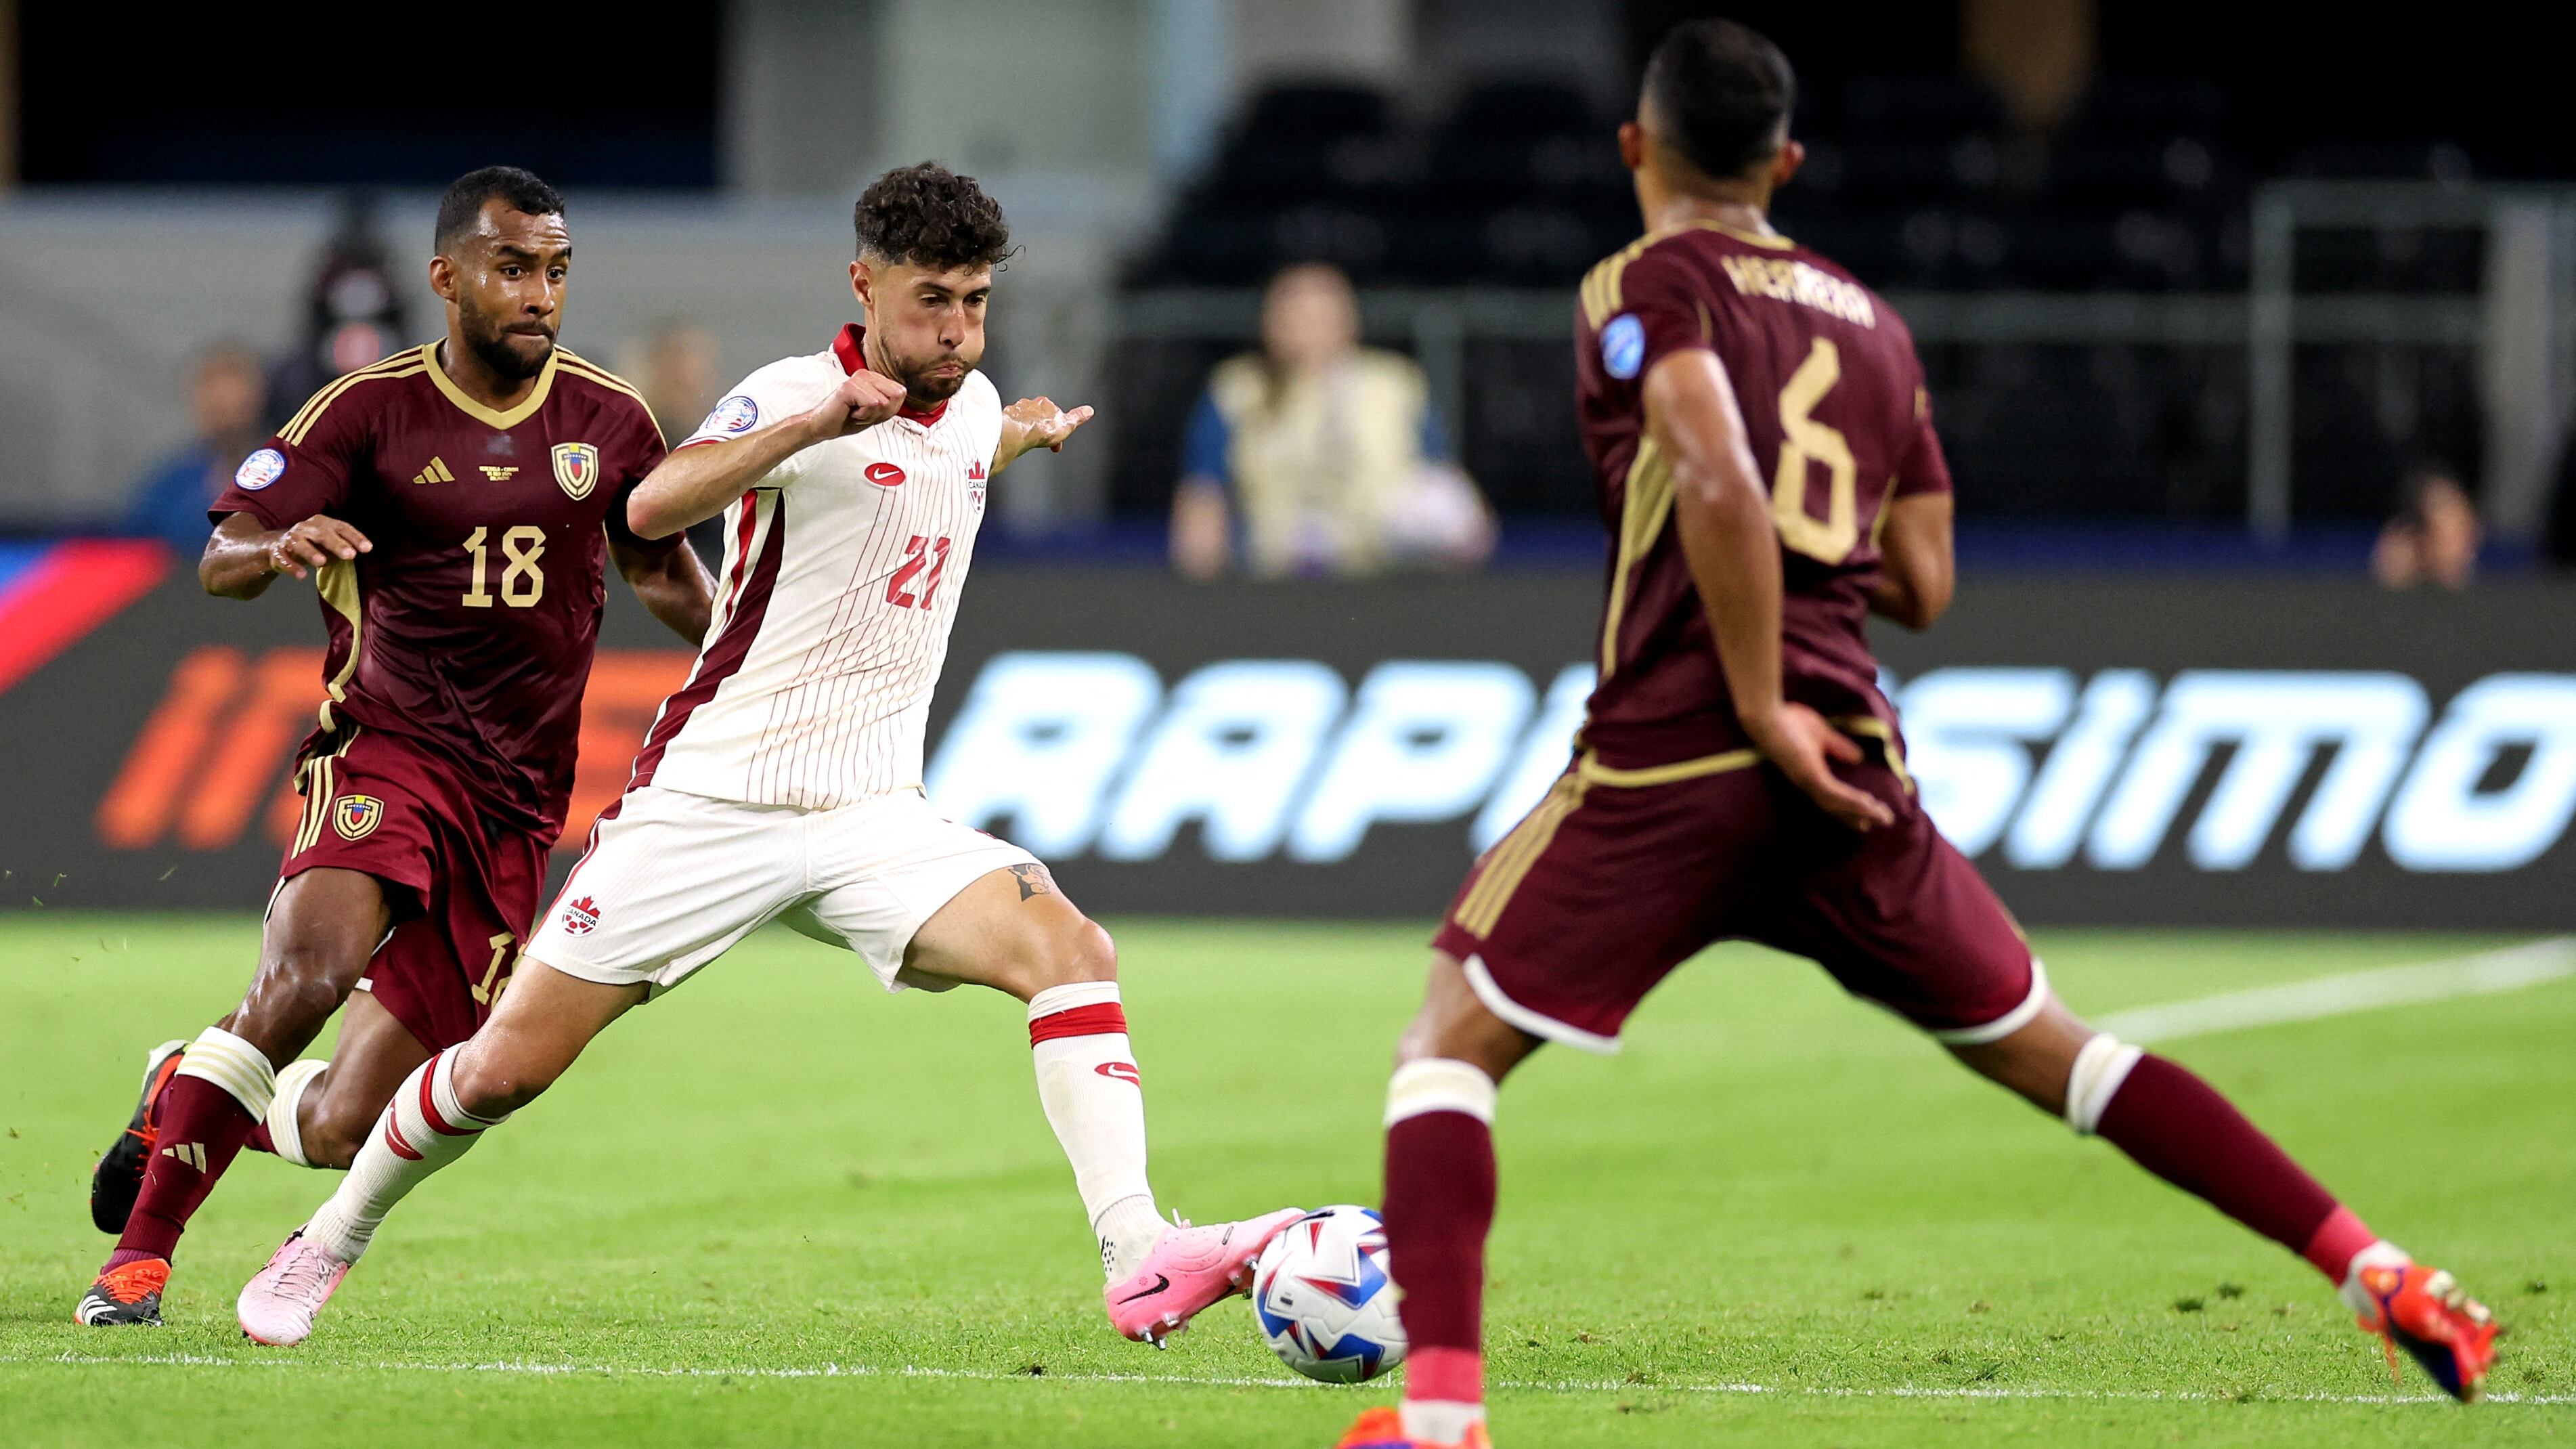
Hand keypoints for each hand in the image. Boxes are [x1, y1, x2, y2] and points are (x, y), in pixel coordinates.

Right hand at [266, 515, 371, 579]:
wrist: (276, 545)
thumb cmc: (311, 543)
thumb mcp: (328, 541)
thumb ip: (344, 545)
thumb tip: (365, 551)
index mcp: (322, 523)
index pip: (341, 527)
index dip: (354, 536)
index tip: (367, 548)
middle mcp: (306, 528)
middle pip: (322, 533)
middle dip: (336, 543)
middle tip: (350, 555)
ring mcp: (291, 539)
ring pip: (299, 543)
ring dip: (311, 552)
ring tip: (322, 562)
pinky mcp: (278, 552)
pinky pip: (284, 559)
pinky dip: (292, 567)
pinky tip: (302, 575)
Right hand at [806, 370, 909, 439]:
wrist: (825, 426)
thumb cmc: (849, 419)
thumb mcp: (879, 414)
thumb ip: (894, 403)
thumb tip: (900, 391)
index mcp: (875, 378)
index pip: (900, 393)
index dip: (888, 409)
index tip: (870, 411)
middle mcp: (867, 374)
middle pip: (895, 396)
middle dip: (881, 412)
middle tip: (862, 412)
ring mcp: (857, 379)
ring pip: (883, 402)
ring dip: (870, 414)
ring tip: (855, 412)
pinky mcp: (849, 387)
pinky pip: (871, 404)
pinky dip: (863, 415)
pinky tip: (851, 412)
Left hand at [1004, 395, 1093, 455]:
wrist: (1019, 432)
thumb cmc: (1041, 429)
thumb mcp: (1067, 425)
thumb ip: (1077, 417)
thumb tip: (1089, 410)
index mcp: (1047, 404)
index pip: (1055, 414)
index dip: (1056, 429)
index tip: (1056, 441)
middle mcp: (1031, 404)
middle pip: (1039, 415)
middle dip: (1041, 427)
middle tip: (1042, 441)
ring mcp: (1018, 410)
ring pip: (1025, 418)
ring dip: (1028, 428)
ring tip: (1029, 441)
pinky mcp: (1007, 418)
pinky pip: (1012, 423)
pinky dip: (1016, 430)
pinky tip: (1017, 439)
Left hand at [1747, 701, 1894, 831]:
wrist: (1767, 714)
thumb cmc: (1788, 720)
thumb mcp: (1822, 734)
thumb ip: (1839, 746)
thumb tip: (1858, 758)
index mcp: (1809, 776)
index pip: (1834, 798)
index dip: (1852, 809)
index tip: (1869, 819)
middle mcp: (1807, 784)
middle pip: (1838, 807)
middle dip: (1861, 816)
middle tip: (1884, 823)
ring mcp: (1808, 781)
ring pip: (1839, 804)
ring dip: (1863, 811)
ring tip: (1883, 818)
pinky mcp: (1809, 775)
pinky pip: (1835, 793)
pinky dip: (1853, 801)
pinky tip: (1869, 805)